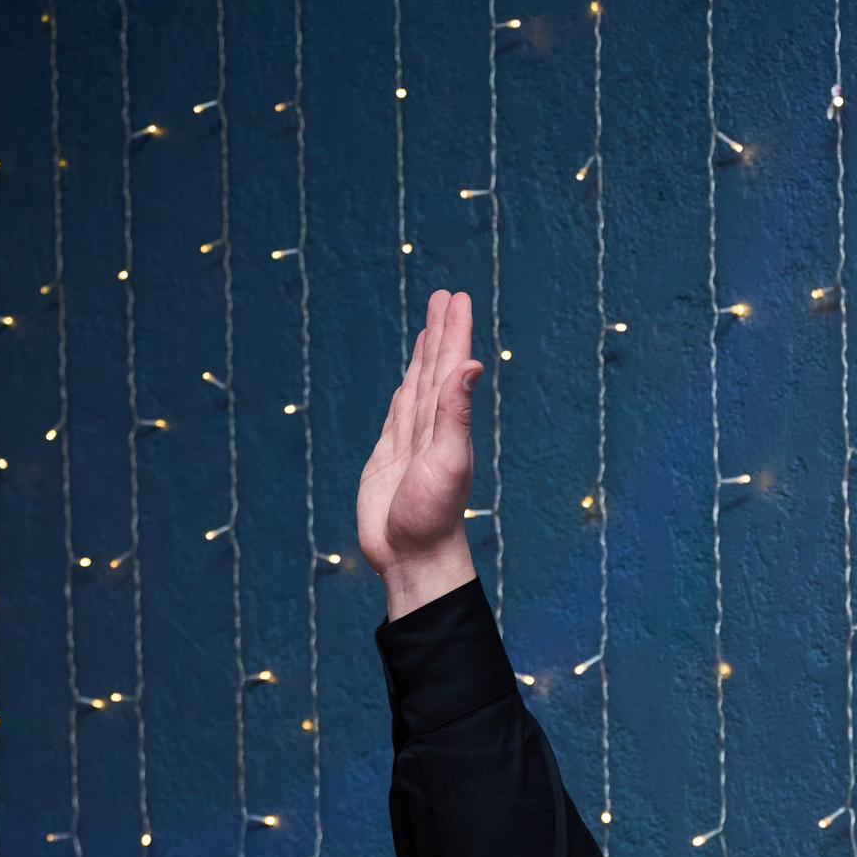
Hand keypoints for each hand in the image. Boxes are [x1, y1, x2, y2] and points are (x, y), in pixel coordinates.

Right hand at [355, 287, 481, 616]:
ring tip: (428, 329)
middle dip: (440, 333)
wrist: (412, 559)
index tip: (456, 298)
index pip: (451, 366)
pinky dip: (404, 395)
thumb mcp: (448, 460)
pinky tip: (407, 385)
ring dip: (423, 359)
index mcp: (449, 424)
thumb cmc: (433, 517)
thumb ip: (456, 412)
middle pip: (435, 370)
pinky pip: (397, 418)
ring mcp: (409, 443)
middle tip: (444, 297)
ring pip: (417, 389)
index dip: (453, 331)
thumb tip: (470, 364)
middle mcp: (431, 428)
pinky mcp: (387, 460)